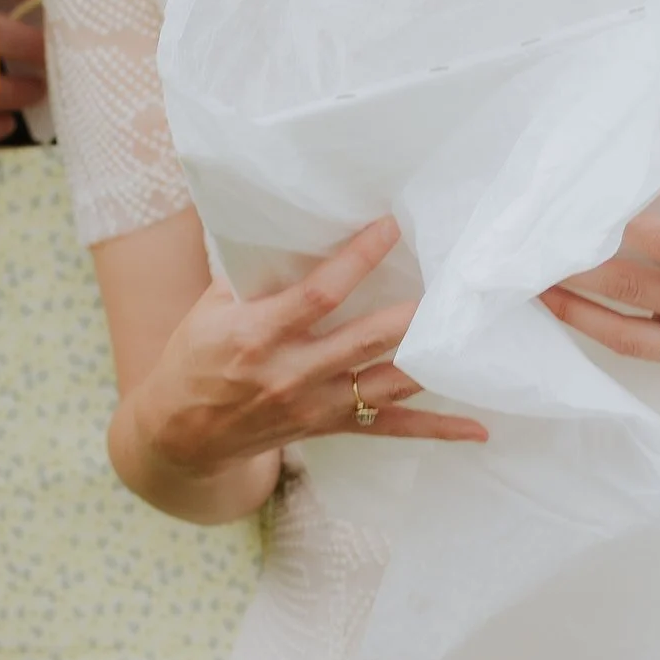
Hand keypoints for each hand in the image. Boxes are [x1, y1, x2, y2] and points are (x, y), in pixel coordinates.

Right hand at [118, 216, 487, 514]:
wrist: (181, 434)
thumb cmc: (194, 359)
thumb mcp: (208, 310)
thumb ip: (251, 275)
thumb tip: (290, 224)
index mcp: (257, 334)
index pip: (317, 294)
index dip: (357, 259)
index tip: (390, 227)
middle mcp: (291, 372)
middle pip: (364, 340)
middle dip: (410, 312)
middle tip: (451, 283)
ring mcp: (314, 405)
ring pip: (386, 383)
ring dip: (431, 361)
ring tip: (473, 337)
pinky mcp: (330, 427)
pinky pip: (391, 430)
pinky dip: (436, 430)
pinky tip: (478, 427)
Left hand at [543, 201, 659, 403]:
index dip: (623, 227)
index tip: (586, 211)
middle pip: (635, 291)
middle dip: (580, 271)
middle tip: (537, 253)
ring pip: (630, 338)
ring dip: (581, 316)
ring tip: (542, 297)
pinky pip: (658, 358)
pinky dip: (626, 337)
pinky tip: (594, 319)